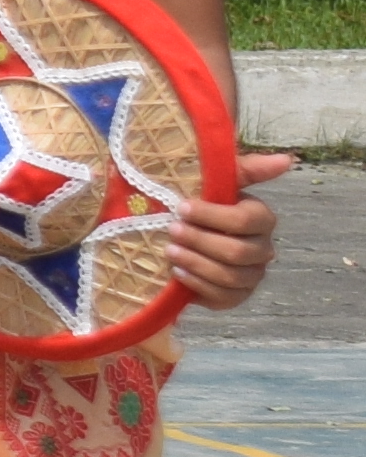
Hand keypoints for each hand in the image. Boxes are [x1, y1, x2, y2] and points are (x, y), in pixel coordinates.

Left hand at [175, 152, 298, 315]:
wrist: (173, 239)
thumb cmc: (196, 205)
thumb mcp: (216, 181)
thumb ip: (247, 169)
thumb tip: (287, 159)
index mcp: (261, 218)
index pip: (246, 220)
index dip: (213, 215)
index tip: (182, 207)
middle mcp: (262, 248)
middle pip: (237, 251)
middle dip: (200, 240)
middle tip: (172, 230)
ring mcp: (251, 275)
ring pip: (230, 275)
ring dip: (196, 263)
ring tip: (170, 251)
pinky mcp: (235, 296)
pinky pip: (223, 296)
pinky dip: (197, 285)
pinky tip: (177, 273)